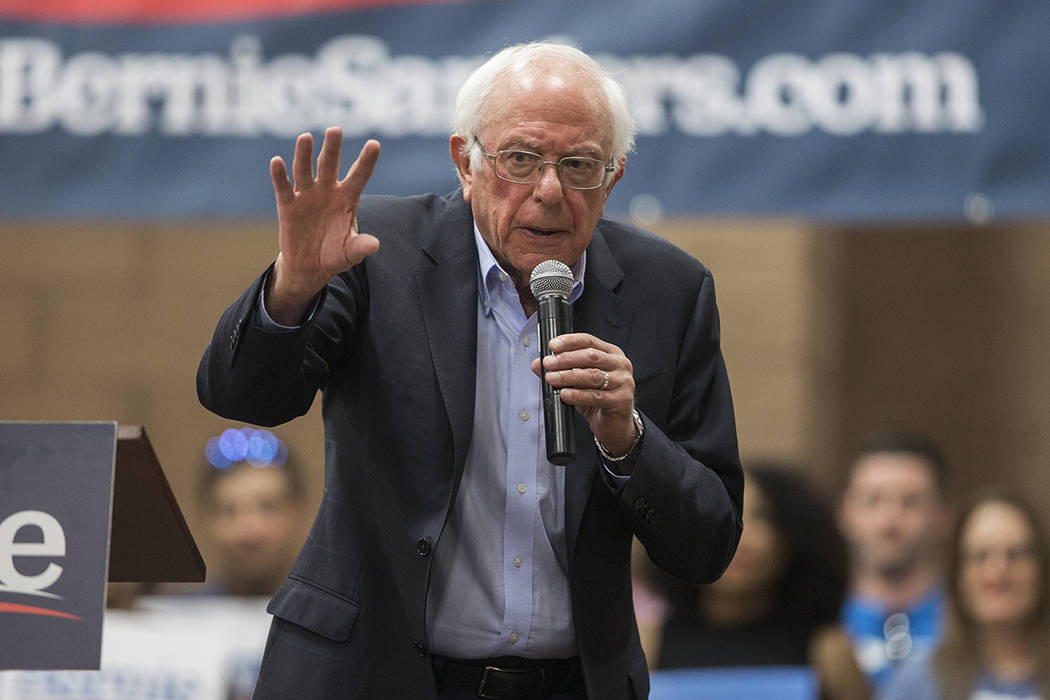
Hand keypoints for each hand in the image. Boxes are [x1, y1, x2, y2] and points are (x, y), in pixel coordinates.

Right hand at [267, 127, 380, 323]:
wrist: (310, 266)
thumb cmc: (335, 254)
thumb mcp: (351, 252)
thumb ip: (361, 246)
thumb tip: (374, 245)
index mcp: (347, 198)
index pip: (358, 176)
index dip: (366, 161)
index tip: (375, 144)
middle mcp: (327, 191)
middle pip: (329, 165)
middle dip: (332, 148)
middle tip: (335, 130)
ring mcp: (307, 195)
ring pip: (305, 170)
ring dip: (304, 154)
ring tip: (306, 137)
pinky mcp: (288, 205)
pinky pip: (283, 188)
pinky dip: (279, 175)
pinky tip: (277, 161)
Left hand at [531, 333, 637, 456]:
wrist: (615, 425)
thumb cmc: (599, 400)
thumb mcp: (577, 382)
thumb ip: (559, 370)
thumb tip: (537, 364)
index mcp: (611, 354)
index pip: (589, 341)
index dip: (569, 341)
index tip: (553, 345)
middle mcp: (620, 364)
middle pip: (590, 356)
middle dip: (565, 359)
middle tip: (548, 363)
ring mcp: (623, 382)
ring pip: (592, 375)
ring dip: (568, 376)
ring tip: (552, 378)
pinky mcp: (621, 400)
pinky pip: (596, 396)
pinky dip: (578, 395)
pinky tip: (565, 394)